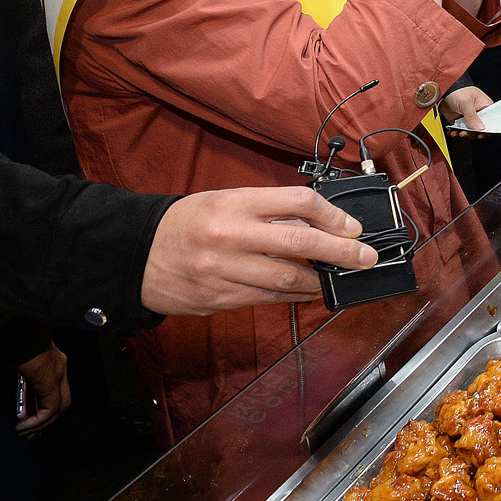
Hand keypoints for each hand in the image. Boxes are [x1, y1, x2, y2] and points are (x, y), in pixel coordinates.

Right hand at [16, 345, 68, 436]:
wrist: (17, 331)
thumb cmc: (15, 343)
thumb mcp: (23, 364)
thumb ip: (26, 379)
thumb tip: (21, 395)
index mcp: (56, 363)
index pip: (58, 391)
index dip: (48, 409)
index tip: (34, 421)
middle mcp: (61, 368)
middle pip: (62, 402)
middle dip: (47, 421)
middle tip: (30, 433)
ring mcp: (58, 374)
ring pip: (58, 408)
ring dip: (41, 425)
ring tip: (24, 433)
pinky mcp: (51, 380)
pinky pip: (50, 408)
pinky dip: (38, 420)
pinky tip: (24, 426)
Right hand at [142, 186, 376, 316]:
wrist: (133, 255)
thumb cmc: (186, 223)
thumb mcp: (225, 201)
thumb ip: (269, 210)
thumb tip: (319, 222)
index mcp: (234, 203)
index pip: (298, 202)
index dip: (332, 215)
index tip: (352, 227)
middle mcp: (229, 236)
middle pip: (300, 242)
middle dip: (342, 252)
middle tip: (366, 258)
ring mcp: (222, 271)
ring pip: (287, 279)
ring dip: (320, 281)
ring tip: (340, 278)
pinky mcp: (217, 299)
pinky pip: (266, 299)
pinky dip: (293, 296)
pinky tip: (308, 292)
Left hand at [442, 85, 494, 137]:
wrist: (444, 91)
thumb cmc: (459, 90)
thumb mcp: (466, 102)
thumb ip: (472, 116)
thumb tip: (480, 128)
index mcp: (485, 107)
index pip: (490, 121)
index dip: (487, 129)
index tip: (480, 134)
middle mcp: (478, 114)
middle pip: (480, 129)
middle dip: (472, 133)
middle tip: (466, 133)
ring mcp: (468, 118)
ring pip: (469, 132)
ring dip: (463, 134)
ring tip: (458, 132)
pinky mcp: (459, 121)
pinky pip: (459, 131)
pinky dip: (455, 133)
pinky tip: (453, 132)